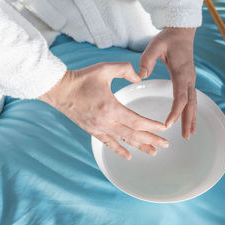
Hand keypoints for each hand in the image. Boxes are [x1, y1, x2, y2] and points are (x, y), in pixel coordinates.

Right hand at [39, 62, 168, 159]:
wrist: (58, 89)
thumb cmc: (81, 78)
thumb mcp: (105, 68)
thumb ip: (126, 70)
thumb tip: (139, 78)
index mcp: (111, 108)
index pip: (137, 121)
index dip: (152, 126)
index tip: (164, 128)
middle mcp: (106, 122)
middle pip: (134, 135)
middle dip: (151, 140)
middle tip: (165, 145)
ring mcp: (99, 129)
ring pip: (124, 141)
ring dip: (139, 147)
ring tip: (153, 152)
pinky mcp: (92, 130)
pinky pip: (109, 143)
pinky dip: (120, 150)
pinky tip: (129, 156)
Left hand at [139, 27, 196, 139]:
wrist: (181, 32)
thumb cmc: (167, 39)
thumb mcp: (154, 46)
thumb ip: (146, 61)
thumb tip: (140, 76)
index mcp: (181, 73)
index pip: (180, 97)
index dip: (176, 112)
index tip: (169, 124)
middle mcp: (189, 78)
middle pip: (190, 104)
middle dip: (188, 121)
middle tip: (186, 137)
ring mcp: (191, 79)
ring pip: (193, 103)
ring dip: (192, 118)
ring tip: (190, 133)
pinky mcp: (189, 80)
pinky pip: (192, 98)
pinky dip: (191, 111)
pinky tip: (189, 119)